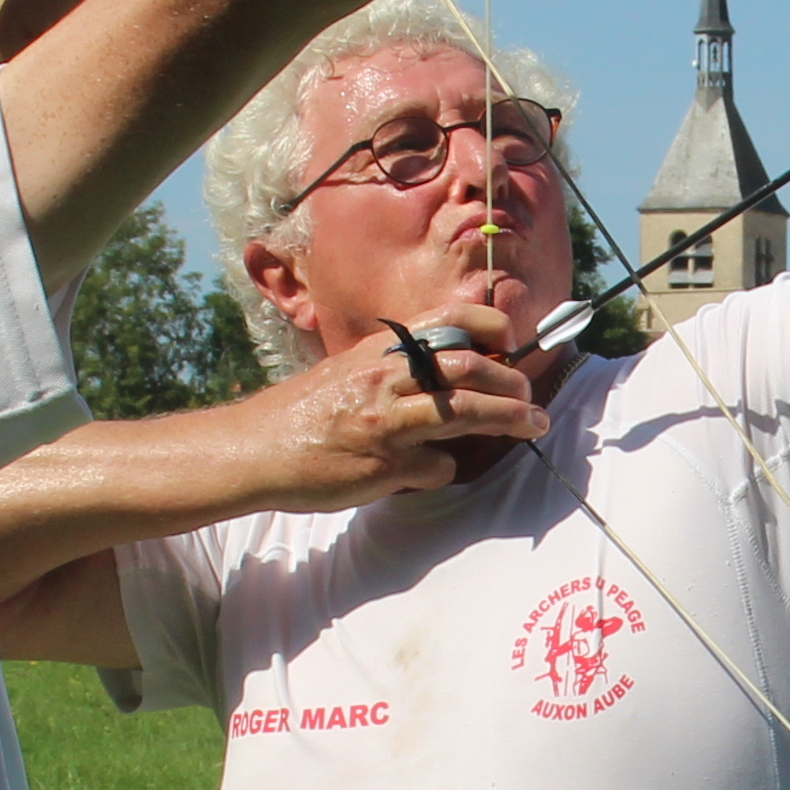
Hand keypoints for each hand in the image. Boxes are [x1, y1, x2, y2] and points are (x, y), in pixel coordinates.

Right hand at [246, 311, 544, 508]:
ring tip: (532, 425)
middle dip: (511, 382)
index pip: (447, 319)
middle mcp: (385, 378)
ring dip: (507, 419)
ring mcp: (386, 421)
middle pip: (468, 368)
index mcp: (380, 349)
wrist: (257, 449)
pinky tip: (429, 469)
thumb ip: (397, 367)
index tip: (509, 340)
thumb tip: (451, 369)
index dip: (488, 325)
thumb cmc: (307, 412)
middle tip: (529, 398)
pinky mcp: (384, 463)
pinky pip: (436, 465)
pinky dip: (443, 468)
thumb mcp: (351, 370)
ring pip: (464, 412)